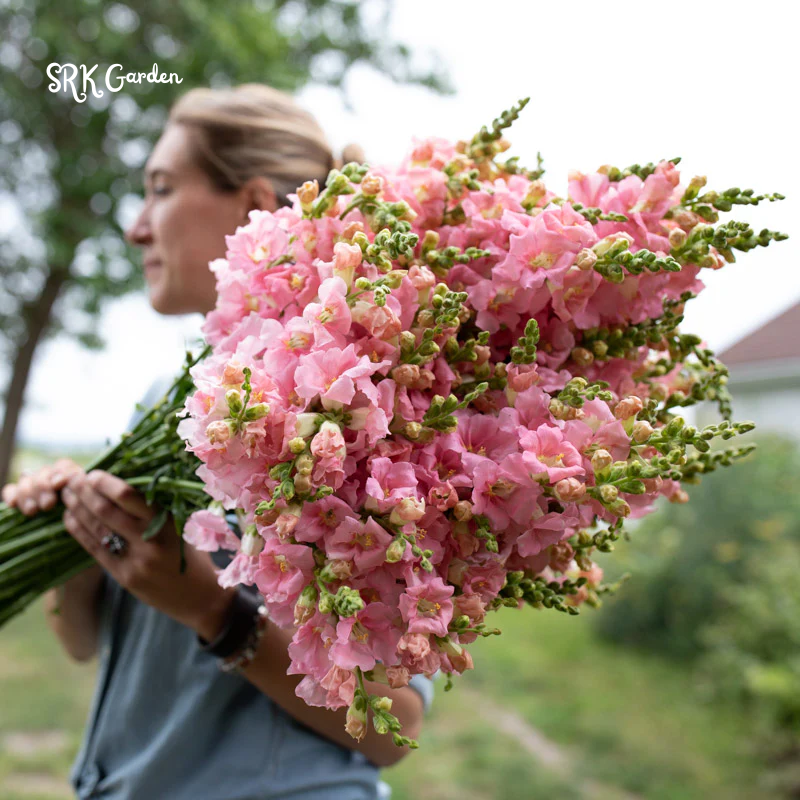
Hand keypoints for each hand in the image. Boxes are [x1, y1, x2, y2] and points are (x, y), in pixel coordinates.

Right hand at [2, 458, 83, 514]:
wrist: (73, 523)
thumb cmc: (83, 514)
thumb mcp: (86, 503)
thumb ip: (83, 492)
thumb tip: (82, 484)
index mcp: (71, 475)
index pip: (63, 466)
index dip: (60, 472)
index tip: (59, 484)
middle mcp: (51, 476)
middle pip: (43, 473)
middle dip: (44, 487)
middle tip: (48, 504)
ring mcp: (33, 483)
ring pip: (26, 481)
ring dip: (28, 494)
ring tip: (33, 511)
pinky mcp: (18, 494)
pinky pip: (11, 490)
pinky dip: (12, 495)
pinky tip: (14, 504)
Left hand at [61, 470, 236, 639]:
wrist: (201, 598)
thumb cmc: (194, 557)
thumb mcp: (181, 529)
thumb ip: (155, 513)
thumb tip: (121, 489)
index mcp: (167, 523)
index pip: (128, 497)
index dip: (105, 483)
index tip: (93, 474)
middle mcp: (149, 541)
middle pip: (106, 510)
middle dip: (85, 493)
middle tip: (73, 480)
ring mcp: (135, 561)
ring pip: (97, 529)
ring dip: (77, 509)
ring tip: (67, 496)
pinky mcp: (125, 578)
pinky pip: (96, 550)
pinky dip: (80, 532)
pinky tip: (70, 519)